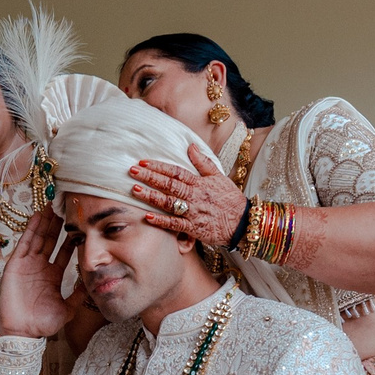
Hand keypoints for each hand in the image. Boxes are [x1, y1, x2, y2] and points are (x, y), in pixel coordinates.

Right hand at [0, 208, 72, 339]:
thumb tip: (94, 283)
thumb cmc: (42, 324)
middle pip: (50, 240)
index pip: (64, 252)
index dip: (71, 238)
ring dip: (45, 222)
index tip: (80, 224)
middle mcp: (40, 267)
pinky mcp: (16, 264)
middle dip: (58, 224)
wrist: (22, 332)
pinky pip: (24, 243)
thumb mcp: (68, 309)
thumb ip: (79, 295)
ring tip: (53, 205)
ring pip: (38, 237)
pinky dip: (31, 229)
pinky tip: (38, 216)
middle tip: (66, 207)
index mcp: (53, 276)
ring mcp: (27, 264)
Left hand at [129, 144, 244, 246]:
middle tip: (132, 172)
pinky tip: (147, 217)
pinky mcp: (193, 228)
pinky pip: (175, 224)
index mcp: (200, 183)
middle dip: (150, 177)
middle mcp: (195, 196)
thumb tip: (190, 146)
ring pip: (169, 203)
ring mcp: (193, 213)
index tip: (143, 162)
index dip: (159, 166)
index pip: (176, 172)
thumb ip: (203, 162)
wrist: (242, 222)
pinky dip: (161, 221)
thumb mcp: (219, 176)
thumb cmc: (229, 199)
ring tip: (135, 190)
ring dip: (151, 197)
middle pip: (169, 185)